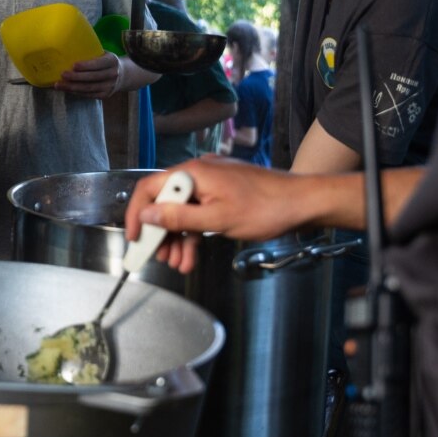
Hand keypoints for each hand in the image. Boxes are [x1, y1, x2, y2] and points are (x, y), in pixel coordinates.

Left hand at [56, 52, 121, 99]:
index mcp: (112, 61)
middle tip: (62, 74)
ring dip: (72, 87)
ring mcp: (109, 87)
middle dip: (76, 77)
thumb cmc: (106, 61)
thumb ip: (92, 52)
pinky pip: (88, 95)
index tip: (73, 65)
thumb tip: (69, 47)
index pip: (98, 64)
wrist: (123, 75)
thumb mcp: (104, 54)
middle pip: (92, 78)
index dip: (86, 65)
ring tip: (59, 85)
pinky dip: (76, 93)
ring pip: (89, 88)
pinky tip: (66, 89)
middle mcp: (112, 75)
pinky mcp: (105, 95)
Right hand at [124, 157, 309, 271]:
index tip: (134, 239)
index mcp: (193, 173)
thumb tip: (147, 216)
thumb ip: (179, 218)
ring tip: (180, 264)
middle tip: (159, 258)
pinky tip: (193, 254)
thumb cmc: (267, 208)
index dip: (136, 215)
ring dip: (178, 238)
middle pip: (165, 202)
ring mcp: (212, 182)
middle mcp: (199, 172)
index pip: (149, 189)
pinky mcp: (223, 191)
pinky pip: (199, 211)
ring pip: (182, 210)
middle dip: (160, 234)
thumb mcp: (217, 219)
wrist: (304, 202)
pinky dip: (195, 232)